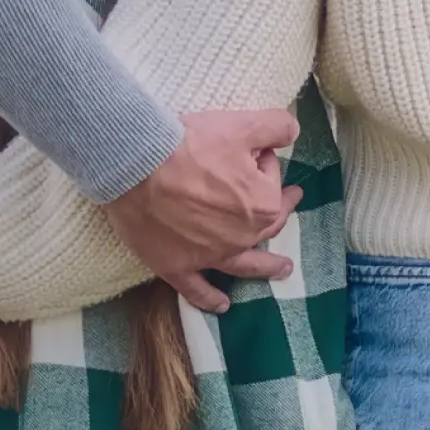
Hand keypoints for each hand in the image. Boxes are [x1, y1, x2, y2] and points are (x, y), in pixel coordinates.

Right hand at [106, 107, 300, 311]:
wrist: (137, 165)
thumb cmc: (189, 143)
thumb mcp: (240, 124)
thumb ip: (274, 127)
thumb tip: (292, 132)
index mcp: (262, 204)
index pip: (269, 180)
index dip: (260, 159)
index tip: (248, 148)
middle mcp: (242, 236)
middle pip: (266, 222)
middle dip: (280, 209)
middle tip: (290, 202)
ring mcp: (210, 255)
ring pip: (244, 264)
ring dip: (265, 267)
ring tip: (282, 269)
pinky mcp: (177, 266)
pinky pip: (197, 289)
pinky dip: (210, 298)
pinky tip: (222, 305)